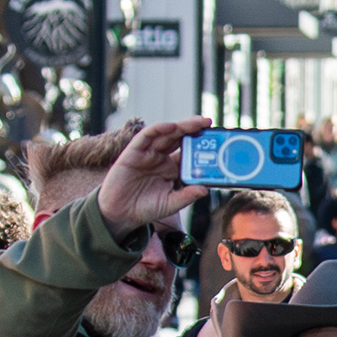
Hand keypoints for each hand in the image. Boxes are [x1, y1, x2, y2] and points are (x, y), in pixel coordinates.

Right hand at [93, 117, 219, 235]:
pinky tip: (170, 126)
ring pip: (165, 134)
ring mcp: (148, 153)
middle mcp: (161, 157)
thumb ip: (186, 196)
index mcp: (172, 168)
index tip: (216, 141)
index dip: (201, 145)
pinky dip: (158, 129)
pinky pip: (146, 136)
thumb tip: (205, 189)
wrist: (120, 214)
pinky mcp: (133, 152)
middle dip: (193, 129)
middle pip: (179, 138)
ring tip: (195, 122)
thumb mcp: (170, 204)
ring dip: (180, 126)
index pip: (189, 152)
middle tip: (208, 123)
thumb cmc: (146, 208)